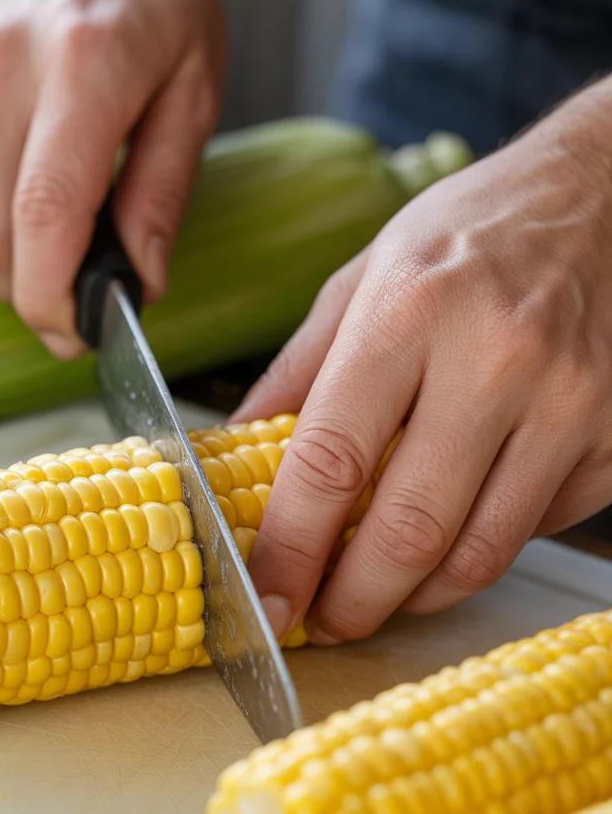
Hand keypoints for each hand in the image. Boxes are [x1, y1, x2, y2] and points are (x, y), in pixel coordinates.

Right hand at [0, 0, 225, 357]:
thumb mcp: (195, 94)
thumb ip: (162, 194)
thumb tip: (141, 284)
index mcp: (85, 70)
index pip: (44, 213)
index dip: (54, 296)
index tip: (80, 334)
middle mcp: (6, 71)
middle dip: (30, 299)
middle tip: (80, 315)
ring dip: (11, 270)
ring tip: (65, 266)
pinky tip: (38, 214)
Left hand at [234, 79, 611, 644]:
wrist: (605, 193)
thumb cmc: (472, 231)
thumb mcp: (367, 273)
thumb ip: (299, 368)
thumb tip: (239, 449)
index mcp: (410, 312)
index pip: (331, 461)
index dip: (291, 550)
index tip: (268, 601)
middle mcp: (496, 360)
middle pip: (409, 529)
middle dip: (353, 602)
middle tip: (321, 621)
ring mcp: (569, 403)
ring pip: (481, 553)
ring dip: (416, 596)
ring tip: (380, 593)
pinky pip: (534, 531)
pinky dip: (482, 551)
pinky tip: (453, 532)